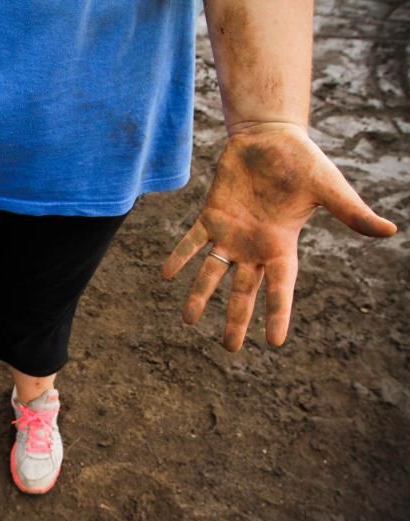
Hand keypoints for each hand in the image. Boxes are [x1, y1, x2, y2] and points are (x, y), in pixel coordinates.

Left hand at [162, 124, 396, 351]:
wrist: (270, 137)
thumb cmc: (302, 161)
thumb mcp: (329, 188)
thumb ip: (351, 213)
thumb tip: (390, 230)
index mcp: (282, 245)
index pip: (280, 287)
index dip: (277, 314)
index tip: (274, 343)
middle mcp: (254, 246)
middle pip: (243, 290)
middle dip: (236, 319)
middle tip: (229, 348)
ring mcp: (230, 233)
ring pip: (212, 272)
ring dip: (200, 295)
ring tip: (188, 320)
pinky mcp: (211, 215)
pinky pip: (191, 241)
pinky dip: (179, 256)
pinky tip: (167, 275)